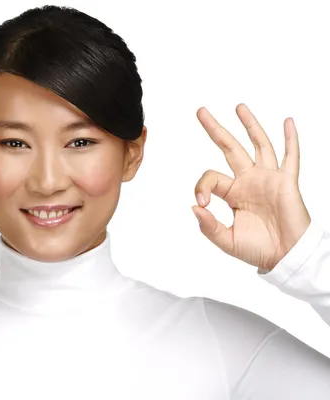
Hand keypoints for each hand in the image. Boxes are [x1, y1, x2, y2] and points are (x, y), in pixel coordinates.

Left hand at [192, 103, 311, 272]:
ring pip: (258, 145)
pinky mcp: (287, 182)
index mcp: (232, 193)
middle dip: (215, 129)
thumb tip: (195, 207)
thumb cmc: (258, 249)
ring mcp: (268, 178)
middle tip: (200, 111)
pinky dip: (290, 140)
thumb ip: (208, 226)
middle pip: (229, 148)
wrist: (286, 257)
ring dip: (249, 125)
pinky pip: (290, 158)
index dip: (201, 187)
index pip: (210, 177)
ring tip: (238, 107)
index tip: (203, 204)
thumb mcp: (226, 240)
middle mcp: (249, 181)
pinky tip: (288, 122)